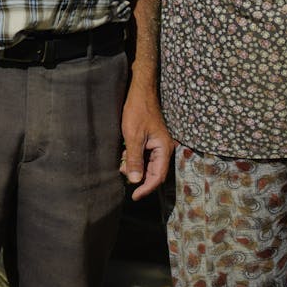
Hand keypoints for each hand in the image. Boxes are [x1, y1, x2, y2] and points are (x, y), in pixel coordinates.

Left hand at [120, 82, 173, 200]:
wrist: (140, 90)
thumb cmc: (138, 110)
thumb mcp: (133, 136)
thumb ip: (134, 160)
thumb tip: (135, 181)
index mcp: (163, 148)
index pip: (157, 176)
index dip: (146, 188)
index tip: (134, 196)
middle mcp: (164, 147)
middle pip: (154, 172)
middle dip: (139, 177)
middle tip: (124, 177)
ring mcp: (158, 143)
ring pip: (148, 164)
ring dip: (136, 168)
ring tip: (122, 165)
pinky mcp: (151, 139)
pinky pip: (145, 155)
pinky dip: (135, 158)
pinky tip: (125, 156)